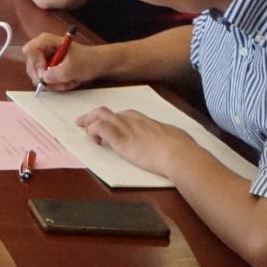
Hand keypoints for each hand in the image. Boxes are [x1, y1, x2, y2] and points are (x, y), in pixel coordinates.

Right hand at [23, 31, 108, 90]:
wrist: (99, 64)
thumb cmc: (88, 60)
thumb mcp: (74, 67)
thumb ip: (58, 73)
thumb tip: (44, 78)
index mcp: (46, 41)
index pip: (30, 50)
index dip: (36, 62)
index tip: (47, 71)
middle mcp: (42, 49)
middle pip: (32, 66)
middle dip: (47, 78)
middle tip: (61, 83)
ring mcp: (44, 60)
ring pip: (38, 76)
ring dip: (54, 83)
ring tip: (69, 82)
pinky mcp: (48, 69)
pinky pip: (45, 81)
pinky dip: (57, 85)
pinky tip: (68, 82)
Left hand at [76, 108, 193, 176]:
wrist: (179, 154)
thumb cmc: (182, 148)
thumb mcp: (175, 136)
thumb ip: (168, 135)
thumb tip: (174, 139)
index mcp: (143, 119)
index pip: (121, 114)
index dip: (111, 120)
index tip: (107, 126)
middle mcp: (131, 119)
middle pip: (105, 111)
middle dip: (92, 116)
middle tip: (83, 123)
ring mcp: (124, 127)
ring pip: (98, 115)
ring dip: (89, 123)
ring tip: (85, 131)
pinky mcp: (119, 138)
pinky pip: (98, 128)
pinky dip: (93, 132)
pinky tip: (97, 142)